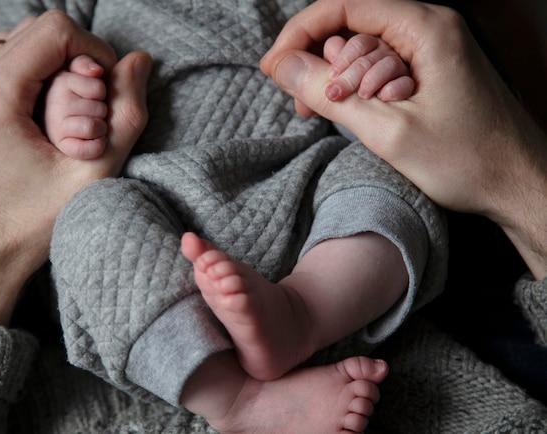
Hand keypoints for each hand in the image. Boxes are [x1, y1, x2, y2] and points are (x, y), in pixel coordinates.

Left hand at [0, 11, 151, 325]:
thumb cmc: (28, 223)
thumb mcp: (93, 173)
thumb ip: (127, 115)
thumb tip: (139, 62)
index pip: (56, 31)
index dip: (97, 53)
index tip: (109, 93)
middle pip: (43, 33)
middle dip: (81, 65)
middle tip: (93, 113)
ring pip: (32, 47)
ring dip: (65, 75)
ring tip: (76, 122)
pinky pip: (19, 68)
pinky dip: (48, 84)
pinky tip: (57, 125)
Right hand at [261, 0, 546, 277]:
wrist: (517, 186)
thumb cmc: (466, 161)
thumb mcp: (386, 130)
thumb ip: (329, 94)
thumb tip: (282, 67)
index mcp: (426, 28)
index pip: (345, 6)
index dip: (301, 33)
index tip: (275, 66)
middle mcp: (430, 28)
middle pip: (353, 27)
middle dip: (321, 63)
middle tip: (302, 103)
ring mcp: (433, 50)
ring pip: (364, 50)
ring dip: (340, 80)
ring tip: (329, 112)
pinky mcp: (431, 71)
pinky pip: (382, 67)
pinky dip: (361, 89)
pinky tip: (354, 112)